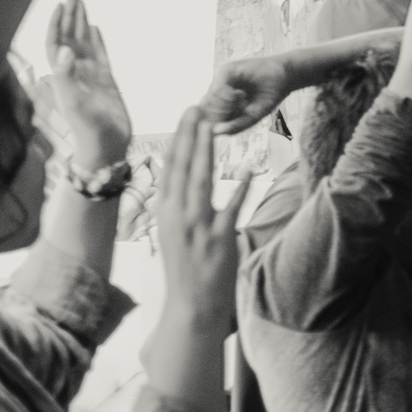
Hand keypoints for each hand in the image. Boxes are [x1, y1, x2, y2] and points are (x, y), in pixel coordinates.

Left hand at [43, 0, 129, 163]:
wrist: (106, 147)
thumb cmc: (87, 129)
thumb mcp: (73, 102)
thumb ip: (66, 75)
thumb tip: (64, 48)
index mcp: (63, 75)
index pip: (56, 42)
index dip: (57, 23)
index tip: (62, 4)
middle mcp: (74, 72)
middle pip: (69, 37)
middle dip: (70, 15)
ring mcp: (90, 75)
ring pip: (84, 42)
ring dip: (82, 23)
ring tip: (83, 4)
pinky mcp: (106, 81)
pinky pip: (101, 54)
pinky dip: (98, 40)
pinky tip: (96, 28)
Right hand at [154, 107, 251, 330]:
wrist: (192, 305)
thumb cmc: (186, 268)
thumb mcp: (175, 233)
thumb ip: (180, 208)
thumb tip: (185, 183)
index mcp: (166, 212)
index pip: (170, 168)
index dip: (178, 140)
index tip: (184, 117)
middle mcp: (177, 215)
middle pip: (182, 167)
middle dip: (188, 135)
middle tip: (195, 106)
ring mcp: (197, 226)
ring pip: (200, 180)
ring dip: (205, 151)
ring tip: (212, 126)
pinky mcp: (218, 239)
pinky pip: (231, 209)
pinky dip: (238, 190)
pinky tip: (245, 171)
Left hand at [200, 55, 293, 135]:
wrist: (285, 76)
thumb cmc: (270, 96)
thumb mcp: (253, 116)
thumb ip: (236, 125)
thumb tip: (215, 132)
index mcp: (220, 102)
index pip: (206, 116)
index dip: (215, 123)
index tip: (233, 122)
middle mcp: (216, 89)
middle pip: (205, 109)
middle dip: (219, 115)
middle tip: (239, 111)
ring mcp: (219, 79)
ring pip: (209, 99)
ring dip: (224, 105)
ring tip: (242, 100)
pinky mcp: (225, 70)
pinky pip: (217, 88)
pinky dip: (227, 96)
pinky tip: (241, 94)